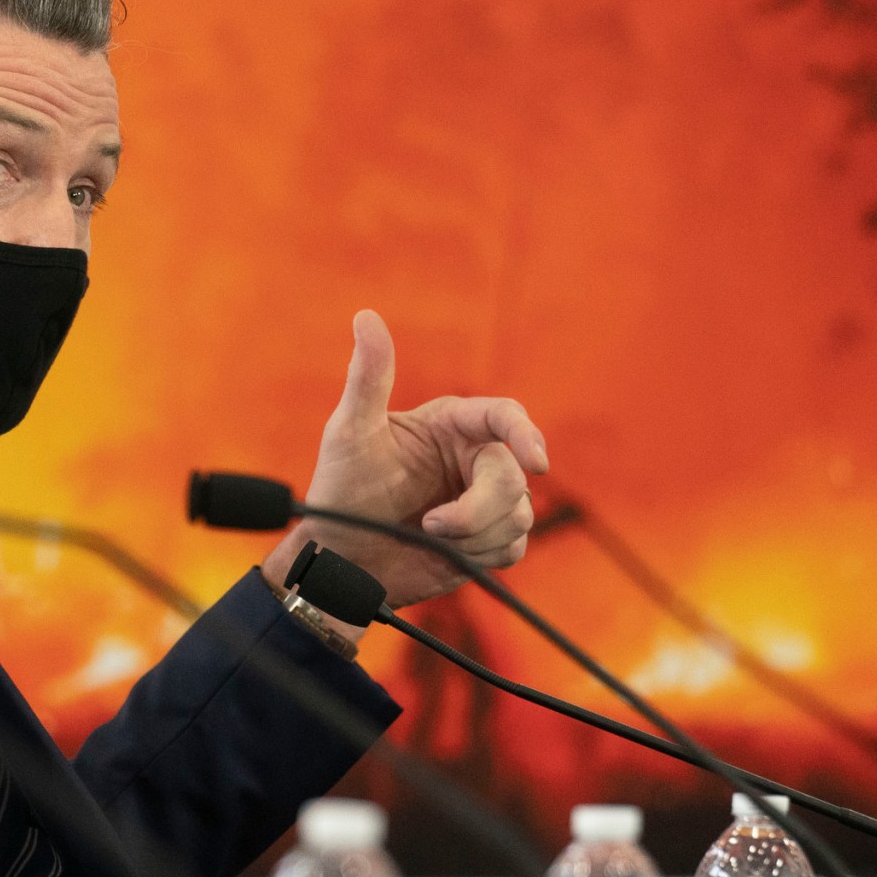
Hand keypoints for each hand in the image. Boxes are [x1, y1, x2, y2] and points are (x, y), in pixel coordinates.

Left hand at [264, 310, 549, 609]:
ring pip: (519, 514)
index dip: (525, 435)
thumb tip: (365, 316)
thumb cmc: (341, 491)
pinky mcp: (488, 540)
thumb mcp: (350, 431)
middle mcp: (473, 458)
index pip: (505, 417)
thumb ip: (368, 377)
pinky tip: (448, 554)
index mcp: (451, 425)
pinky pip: (514, 546)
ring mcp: (484, 500)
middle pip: (514, 475)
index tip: (535, 462)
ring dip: (476, 534)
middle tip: (433, 525)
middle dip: (480, 507)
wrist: (341, 560)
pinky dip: (483, 554)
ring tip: (430, 537)